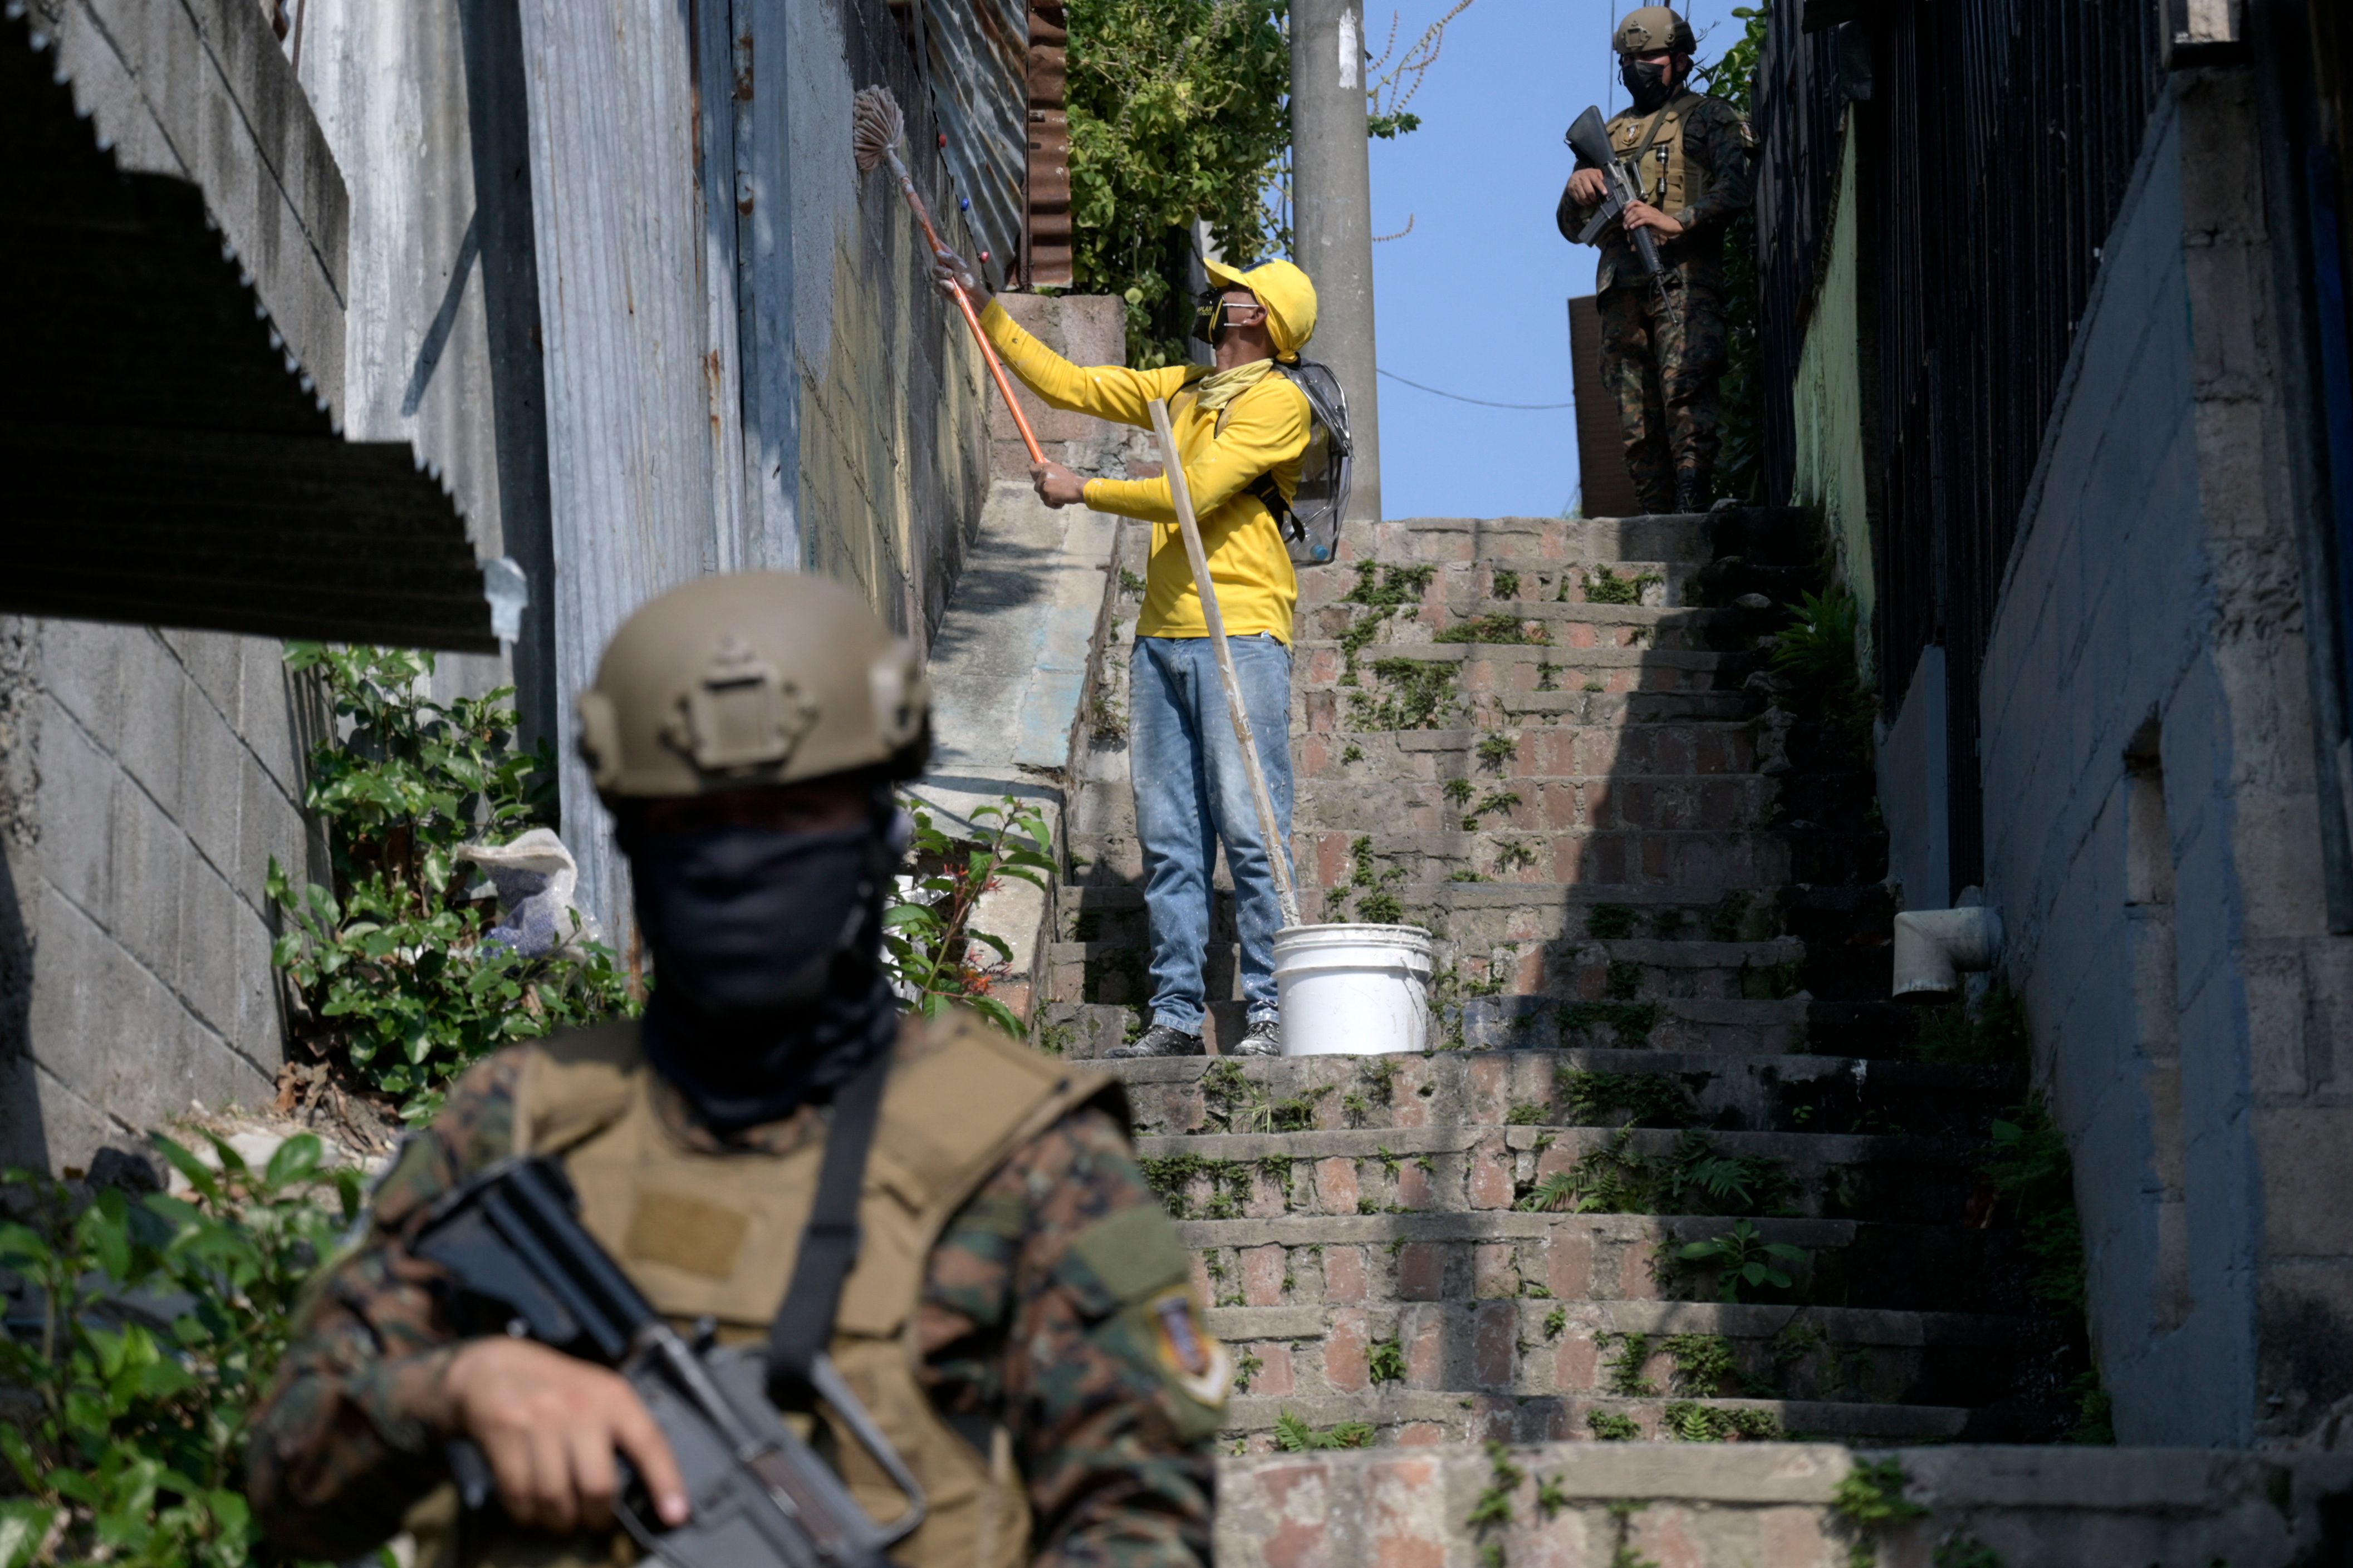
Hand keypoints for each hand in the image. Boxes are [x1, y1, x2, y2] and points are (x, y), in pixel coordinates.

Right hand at [432, 1337, 689, 1535]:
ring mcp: (540, 1421)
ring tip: (562, 1517)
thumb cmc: (558, 1387)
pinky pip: (519, 1495)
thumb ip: (620, 1430)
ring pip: (556, 1498)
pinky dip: (526, 1513)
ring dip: (560, 1520)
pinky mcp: (504, 1434)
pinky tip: (531, 1508)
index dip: (665, 1482)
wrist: (494, 1366)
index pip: (649, 1442)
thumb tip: (642, 1485)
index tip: (676, 1515)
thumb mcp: (599, 1392)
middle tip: (594, 1519)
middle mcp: (580, 1407)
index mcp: (614, 1397)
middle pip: (598, 1486)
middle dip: (598, 1516)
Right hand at [933, 247, 986, 304]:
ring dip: (944, 282)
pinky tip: (950, 291)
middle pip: (936, 267)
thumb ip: (950, 259)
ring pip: (936, 278)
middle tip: (950, 274)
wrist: (973, 297)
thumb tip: (938, 252)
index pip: (943, 249)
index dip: (937, 243)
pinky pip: (936, 287)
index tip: (931, 236)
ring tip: (953, 286)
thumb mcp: (962, 267)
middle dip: (942, 271)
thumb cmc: (970, 280)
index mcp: (952, 261)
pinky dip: (943, 289)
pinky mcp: (942, 289)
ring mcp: (944, 279)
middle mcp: (947, 269)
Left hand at [1030, 460, 1086, 508]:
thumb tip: (1043, 460)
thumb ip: (1050, 469)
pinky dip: (1053, 504)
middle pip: (1036, 486)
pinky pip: (1046, 502)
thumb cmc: (1072, 481)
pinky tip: (1061, 502)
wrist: (1080, 489)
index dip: (1035, 476)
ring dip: (1049, 498)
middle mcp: (1044, 474)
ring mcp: (1044, 485)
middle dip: (1044, 491)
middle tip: (1055, 492)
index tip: (1039, 480)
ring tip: (1060, 496)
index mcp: (1048, 467)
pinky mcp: (1047, 495)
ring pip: (1041, 495)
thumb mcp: (1060, 470)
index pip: (1032, 469)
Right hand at [1567, 168, 1607, 204]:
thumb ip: (1601, 176)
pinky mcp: (1571, 190)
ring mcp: (1576, 185)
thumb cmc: (1588, 175)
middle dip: (1594, 198)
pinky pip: (1578, 199)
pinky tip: (1586, 203)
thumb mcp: (1595, 172)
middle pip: (1589, 191)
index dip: (1601, 187)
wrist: (1574, 176)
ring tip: (1591, 203)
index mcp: (1590, 174)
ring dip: (1589, 202)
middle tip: (1596, 200)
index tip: (1605, 193)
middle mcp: (1582, 179)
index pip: (1596, 181)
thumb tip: (1606, 182)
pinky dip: (1583, 203)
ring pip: (1583, 197)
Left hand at [1624, 201, 1684, 237]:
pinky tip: (1632, 227)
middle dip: (1627, 217)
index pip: (1636, 202)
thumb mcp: (1649, 219)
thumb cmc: (1660, 224)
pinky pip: (1643, 220)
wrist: (1672, 225)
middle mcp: (1649, 209)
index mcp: (1647, 207)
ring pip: (1638, 214)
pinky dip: (1636, 223)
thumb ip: (1642, 219)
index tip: (1624, 214)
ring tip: (1627, 227)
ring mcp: (1652, 214)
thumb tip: (1631, 224)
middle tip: (1624, 225)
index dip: (1628, 206)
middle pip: (1635, 209)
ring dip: (1630, 220)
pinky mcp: (1654, 220)